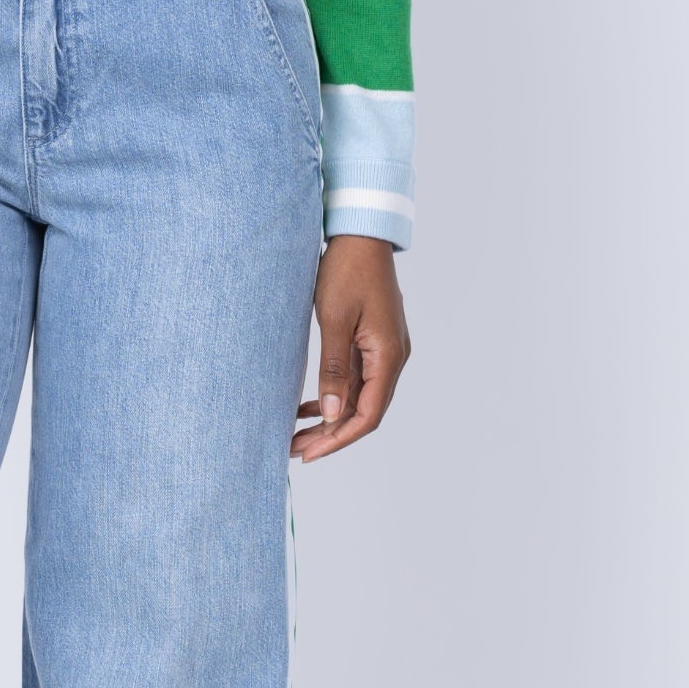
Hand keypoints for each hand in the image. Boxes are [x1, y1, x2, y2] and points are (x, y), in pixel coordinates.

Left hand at [292, 235, 410, 462]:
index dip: (339, 439)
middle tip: (296, 449)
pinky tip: (310, 405)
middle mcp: (392, 358)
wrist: (361, 235)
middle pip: (365, 411)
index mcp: (388, 356)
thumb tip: (332, 414)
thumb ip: (333, 368)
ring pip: (360, 397)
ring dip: (331, 417)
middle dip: (331, 434)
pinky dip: (335, 394)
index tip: (309, 453)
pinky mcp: (373, 341)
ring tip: (298, 432)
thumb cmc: (347, 271)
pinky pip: (357, 378)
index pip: (368, 415)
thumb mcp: (334, 320)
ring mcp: (385, 350)